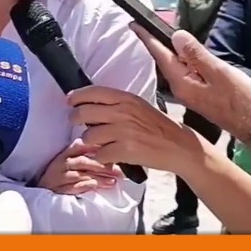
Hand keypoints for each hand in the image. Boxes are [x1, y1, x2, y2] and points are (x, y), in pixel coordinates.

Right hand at [37, 139, 121, 194]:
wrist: (45, 188)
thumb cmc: (62, 173)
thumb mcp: (71, 160)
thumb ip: (86, 155)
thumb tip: (108, 152)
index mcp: (66, 153)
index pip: (80, 146)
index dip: (95, 148)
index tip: (111, 152)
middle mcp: (62, 163)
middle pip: (83, 161)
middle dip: (101, 166)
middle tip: (118, 171)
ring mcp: (59, 176)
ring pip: (79, 175)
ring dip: (97, 178)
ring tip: (112, 182)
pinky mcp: (58, 189)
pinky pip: (71, 187)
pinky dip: (83, 186)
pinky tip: (94, 186)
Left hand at [68, 86, 219, 176]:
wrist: (180, 147)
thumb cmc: (159, 128)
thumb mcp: (139, 107)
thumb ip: (117, 104)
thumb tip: (92, 104)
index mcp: (126, 98)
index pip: (93, 92)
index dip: (77, 96)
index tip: (70, 100)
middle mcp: (123, 112)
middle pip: (83, 113)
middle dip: (75, 119)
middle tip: (77, 124)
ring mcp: (123, 131)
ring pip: (88, 136)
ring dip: (90, 142)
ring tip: (99, 144)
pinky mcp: (125, 150)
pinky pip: (99, 154)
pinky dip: (101, 157)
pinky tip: (108, 156)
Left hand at [132, 24, 250, 142]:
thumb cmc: (239, 99)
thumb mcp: (219, 72)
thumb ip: (196, 54)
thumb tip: (176, 36)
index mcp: (181, 82)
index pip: (160, 54)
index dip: (147, 38)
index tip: (133, 24)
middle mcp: (179, 88)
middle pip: (164, 59)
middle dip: (155, 42)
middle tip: (145, 24)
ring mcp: (187, 92)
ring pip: (174, 66)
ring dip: (168, 50)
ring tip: (160, 33)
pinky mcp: (196, 93)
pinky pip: (184, 71)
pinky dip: (181, 59)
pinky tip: (184, 53)